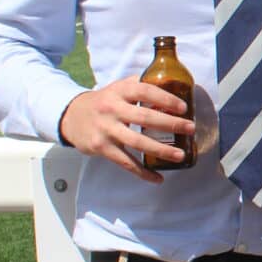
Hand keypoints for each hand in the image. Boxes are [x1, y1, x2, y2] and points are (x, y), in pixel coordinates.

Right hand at [58, 79, 195, 183]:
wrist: (70, 116)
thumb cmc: (102, 102)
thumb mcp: (117, 88)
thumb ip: (139, 85)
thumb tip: (170, 83)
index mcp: (119, 92)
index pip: (145, 91)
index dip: (165, 98)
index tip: (183, 107)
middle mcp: (111, 109)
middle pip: (145, 118)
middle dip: (170, 124)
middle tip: (190, 128)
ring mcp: (106, 130)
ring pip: (137, 143)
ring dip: (161, 150)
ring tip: (180, 155)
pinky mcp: (101, 148)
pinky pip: (126, 162)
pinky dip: (142, 172)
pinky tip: (157, 178)